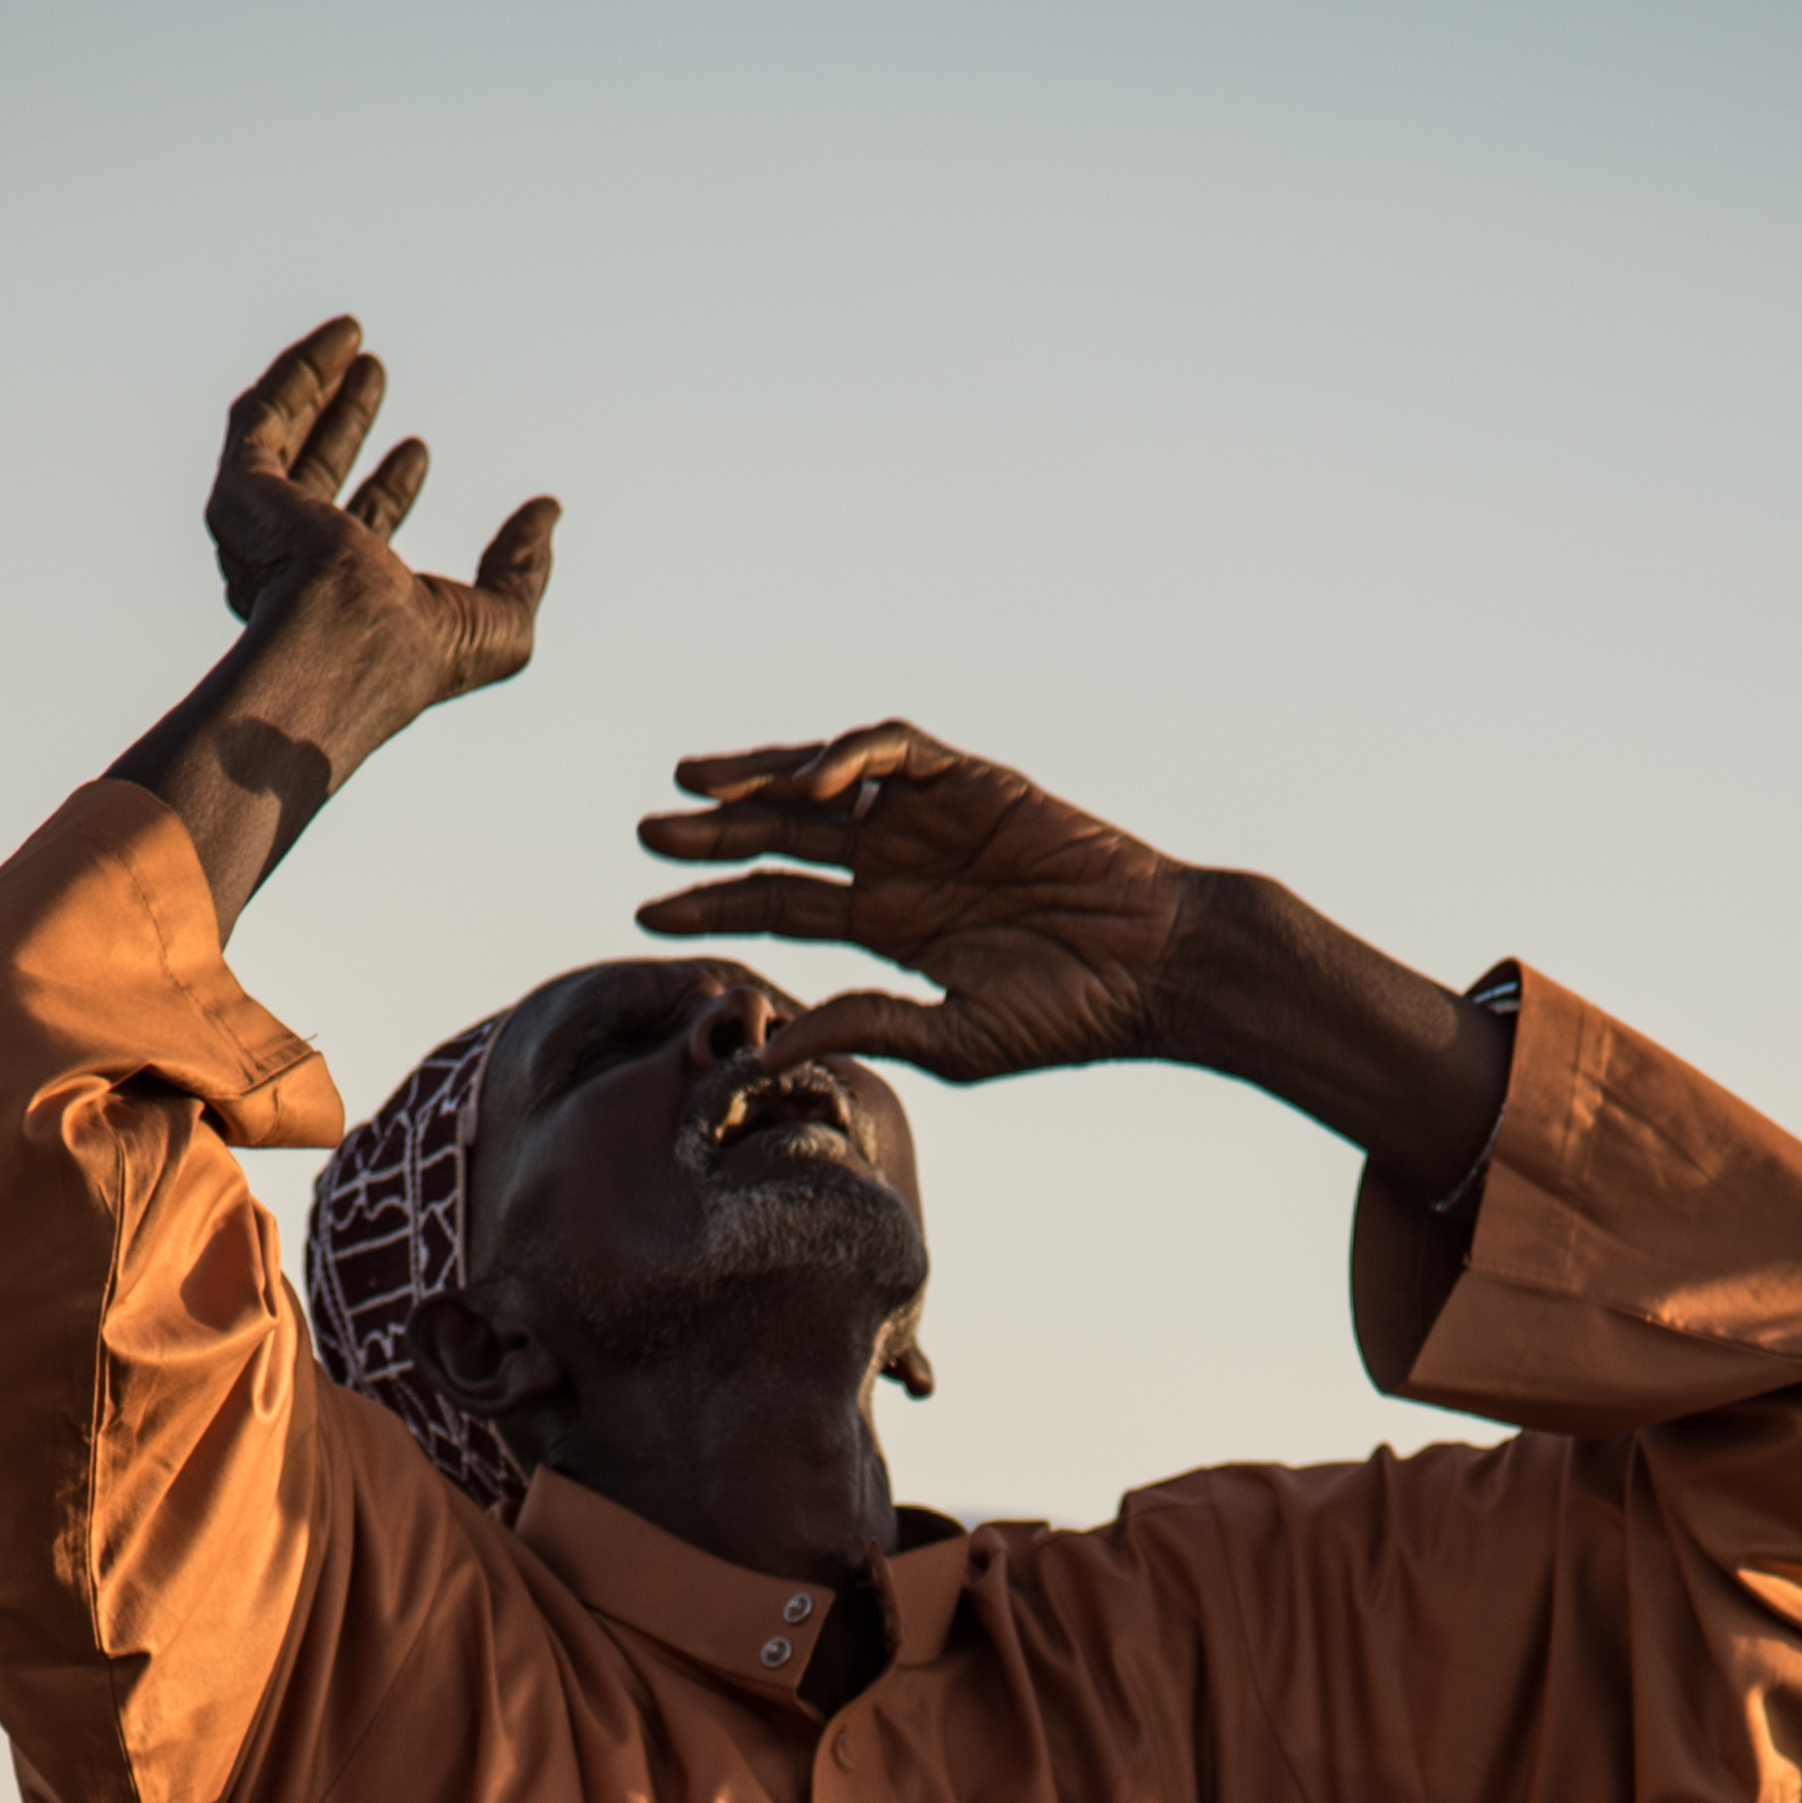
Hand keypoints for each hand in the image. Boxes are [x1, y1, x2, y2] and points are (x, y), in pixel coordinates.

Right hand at [200, 315, 555, 743]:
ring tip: (353, 336)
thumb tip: (547, 514)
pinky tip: (336, 340)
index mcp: (347, 595)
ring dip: (317, 386)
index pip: (365, 526)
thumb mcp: (502, 624)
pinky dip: (298, 374)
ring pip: (286, 437)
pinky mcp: (243, 491)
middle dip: (347, 420)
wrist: (352, 643)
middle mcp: (296, 561)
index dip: (393, 486)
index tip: (420, 450)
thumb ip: (526, 569)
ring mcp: (265, 527)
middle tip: (376, 372)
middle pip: (321, 471)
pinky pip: (262, 418)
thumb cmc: (419, 655)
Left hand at [633, 726, 1191, 1085]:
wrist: (1155, 968)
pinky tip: (811, 782)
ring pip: (824, 783)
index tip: (645, 914)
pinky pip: (895, 754)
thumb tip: (764, 1049)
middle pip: (785, 838)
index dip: (714, 905)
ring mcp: (934, 820)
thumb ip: (862, 1026)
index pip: (781, 906)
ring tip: (692, 784)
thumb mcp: (950, 1037)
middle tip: (646, 834)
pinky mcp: (974, 781)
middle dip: (714, 834)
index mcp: (890, 927)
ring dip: (757, 779)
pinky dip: (849, 757)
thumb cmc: (1069, 1015)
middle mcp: (901, 866)